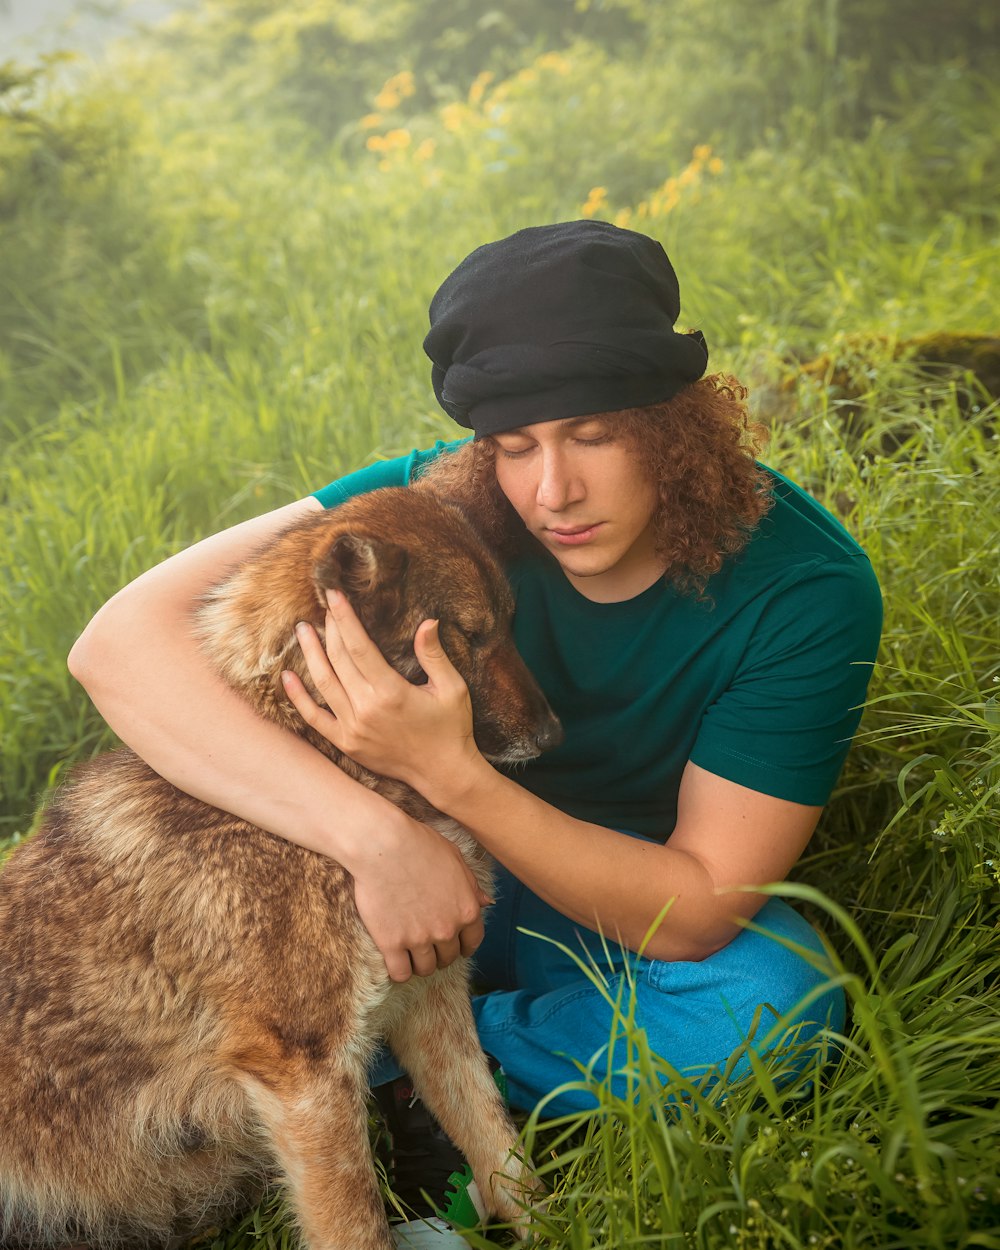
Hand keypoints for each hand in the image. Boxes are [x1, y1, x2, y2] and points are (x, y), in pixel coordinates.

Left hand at [282, 589, 481, 802]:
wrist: (442, 773)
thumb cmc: (451, 727)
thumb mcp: (452, 688)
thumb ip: (434, 655)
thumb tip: (428, 622)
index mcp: (391, 691)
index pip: (359, 646)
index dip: (345, 618)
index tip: (334, 595)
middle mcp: (367, 708)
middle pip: (339, 659)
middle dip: (329, 630)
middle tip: (323, 608)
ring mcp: (352, 728)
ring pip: (323, 683)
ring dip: (311, 654)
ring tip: (302, 631)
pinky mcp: (346, 743)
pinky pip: (314, 718)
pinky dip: (298, 697)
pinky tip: (288, 676)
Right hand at [348, 809, 491, 981]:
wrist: (384, 845)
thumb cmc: (419, 845)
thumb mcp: (455, 859)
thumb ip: (471, 886)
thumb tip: (486, 902)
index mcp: (466, 910)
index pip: (473, 942)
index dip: (464, 946)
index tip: (456, 946)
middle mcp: (447, 929)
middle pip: (448, 957)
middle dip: (441, 953)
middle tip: (428, 944)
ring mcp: (419, 939)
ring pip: (425, 968)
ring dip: (420, 963)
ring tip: (411, 952)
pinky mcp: (392, 943)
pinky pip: (400, 973)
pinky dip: (399, 971)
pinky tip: (395, 960)